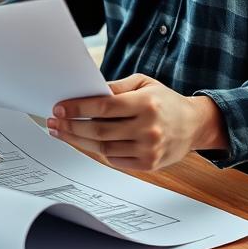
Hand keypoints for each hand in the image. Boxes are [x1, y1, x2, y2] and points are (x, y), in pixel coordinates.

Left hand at [46, 74, 228, 170]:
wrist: (194, 125)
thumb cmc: (165, 101)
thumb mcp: (143, 84)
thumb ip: (116, 88)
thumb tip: (86, 93)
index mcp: (146, 104)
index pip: (104, 107)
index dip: (78, 108)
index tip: (59, 108)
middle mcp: (148, 128)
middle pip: (99, 130)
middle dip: (71, 127)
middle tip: (53, 122)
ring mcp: (148, 149)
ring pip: (103, 148)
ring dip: (78, 140)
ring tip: (61, 132)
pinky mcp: (148, 164)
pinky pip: (114, 159)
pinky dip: (97, 151)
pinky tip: (85, 142)